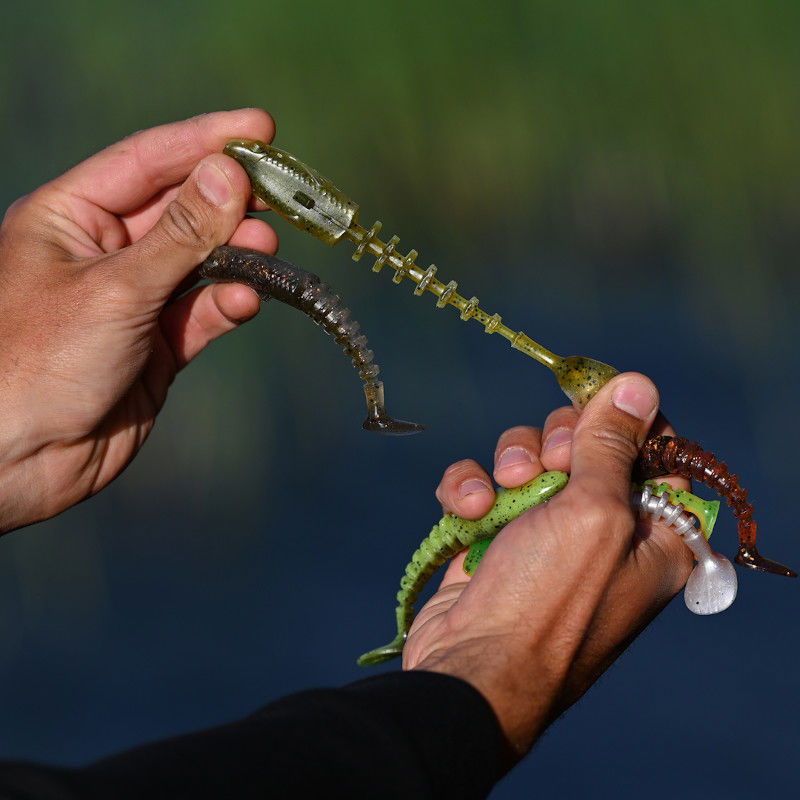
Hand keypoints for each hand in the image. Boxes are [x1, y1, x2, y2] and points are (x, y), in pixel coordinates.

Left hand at [0, 109, 274, 532]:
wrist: (15, 461)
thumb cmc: (37, 363)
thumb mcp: (115, 288)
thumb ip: (181, 235)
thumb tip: (230, 173)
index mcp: (69, 217)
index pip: (146, 162)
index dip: (205, 141)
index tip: (262, 129)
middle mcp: (103, 253)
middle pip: (181, 210)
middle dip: (231, 201)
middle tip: (283, 196)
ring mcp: (134, 301)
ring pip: (200, 263)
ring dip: (237, 255)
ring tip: (270, 248)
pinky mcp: (158, 347)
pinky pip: (204, 314)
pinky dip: (229, 306)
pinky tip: (249, 301)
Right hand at [403, 373, 692, 762]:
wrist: (473, 669)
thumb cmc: (549, 601)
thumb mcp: (594, 516)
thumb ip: (612, 445)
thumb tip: (637, 382)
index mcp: (651, 530)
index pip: (654, 450)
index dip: (625, 420)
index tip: (597, 403)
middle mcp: (601, 528)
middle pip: (585, 443)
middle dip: (558, 442)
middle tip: (549, 464)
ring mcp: (543, 531)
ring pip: (529, 457)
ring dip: (509, 463)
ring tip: (499, 493)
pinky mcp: (493, 534)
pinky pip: (483, 482)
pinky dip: (470, 487)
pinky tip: (467, 509)